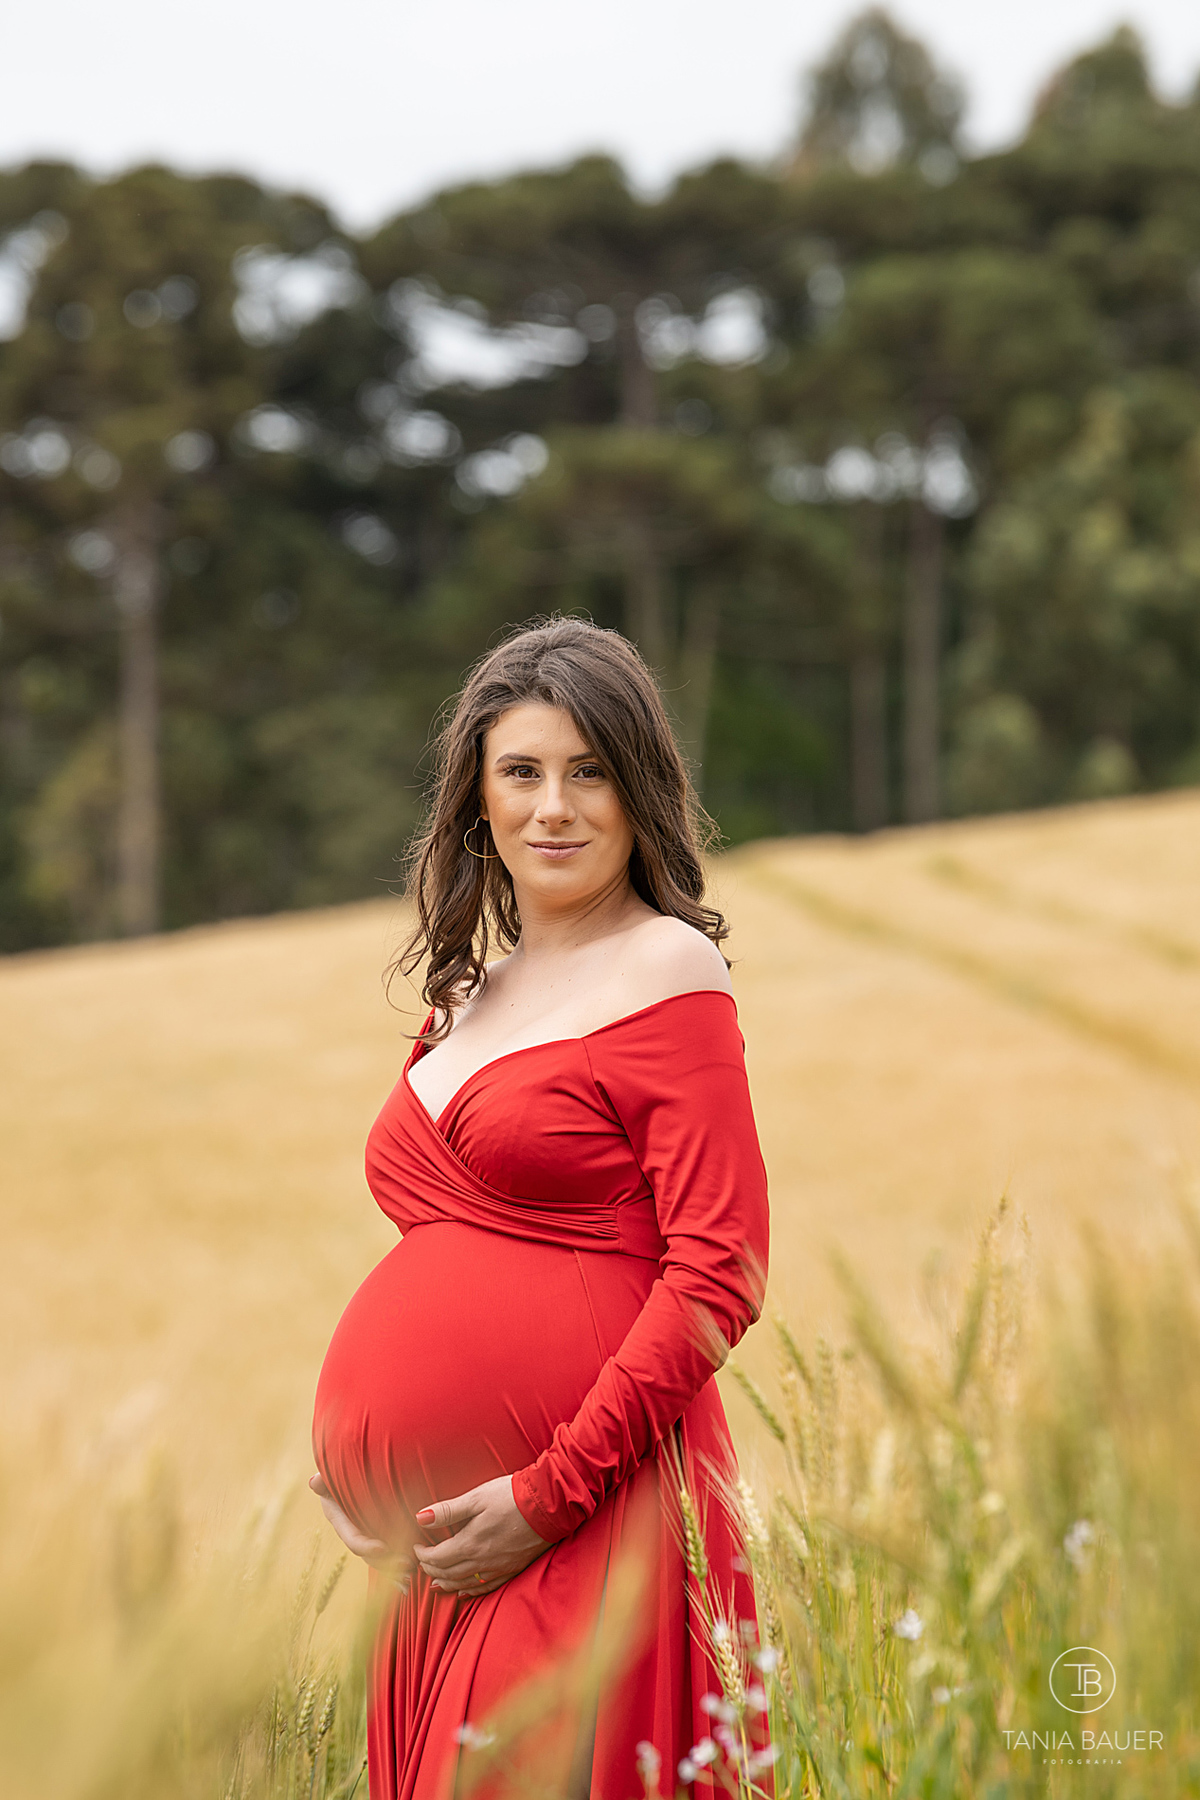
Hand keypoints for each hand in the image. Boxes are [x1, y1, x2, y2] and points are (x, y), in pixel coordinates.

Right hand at [308, 1473, 409, 1588]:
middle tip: (407, 1564)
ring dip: (395, 1570)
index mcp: (339, 1517)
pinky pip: (389, 1554)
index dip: (366, 1545)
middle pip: (368, 1554)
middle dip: (387, 1562)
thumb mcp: (337, 1469)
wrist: (358, 1463)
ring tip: (411, 1576)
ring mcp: (366, 1533)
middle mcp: (352, 1529)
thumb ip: (327, 1478)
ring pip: (379, 1559)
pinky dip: (399, 1567)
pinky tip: (412, 1579)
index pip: (352, 1537)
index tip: (384, 1548)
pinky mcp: (381, 1533)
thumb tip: (314, 1481)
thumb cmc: (348, 1462)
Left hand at [412, 1475, 548, 1596]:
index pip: (436, 1558)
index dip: (422, 1554)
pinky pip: (485, 1587)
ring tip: (435, 1580)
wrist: (548, 1506)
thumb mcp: (476, 1498)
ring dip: (446, 1583)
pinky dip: (469, 1590)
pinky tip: (463, 1590)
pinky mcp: (511, 1569)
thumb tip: (420, 1518)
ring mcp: (497, 1568)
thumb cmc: (511, 1497)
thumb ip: (447, 1511)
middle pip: (447, 1573)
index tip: (417, 1545)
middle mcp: (481, 1562)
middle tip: (423, 1560)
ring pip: (463, 1584)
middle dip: (431, 1568)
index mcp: (469, 1544)